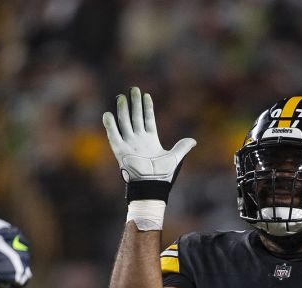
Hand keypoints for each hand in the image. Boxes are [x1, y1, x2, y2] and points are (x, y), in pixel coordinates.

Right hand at [102, 86, 195, 200]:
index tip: (146, 95)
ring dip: (123, 110)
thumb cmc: (162, 174)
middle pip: (135, 117)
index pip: (148, 119)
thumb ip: (182, 147)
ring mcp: (129, 144)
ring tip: (121, 97)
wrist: (151, 184)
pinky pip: (114, 136)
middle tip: (133, 89)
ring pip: (124, 122)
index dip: (147, 107)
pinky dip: (110, 125)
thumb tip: (193, 141)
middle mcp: (138, 139)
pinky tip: (108, 114)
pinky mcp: (120, 150)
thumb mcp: (175, 158)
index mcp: (151, 140)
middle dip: (134, 103)